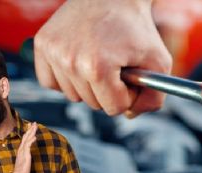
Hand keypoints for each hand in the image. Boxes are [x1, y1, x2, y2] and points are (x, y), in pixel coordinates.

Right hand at [13, 122, 37, 172]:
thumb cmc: (21, 169)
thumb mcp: (24, 160)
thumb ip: (26, 154)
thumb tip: (29, 150)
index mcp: (21, 150)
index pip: (24, 138)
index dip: (28, 132)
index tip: (31, 126)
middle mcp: (21, 150)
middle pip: (25, 137)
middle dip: (30, 129)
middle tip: (34, 123)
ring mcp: (23, 152)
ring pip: (27, 140)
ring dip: (31, 133)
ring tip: (35, 126)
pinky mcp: (25, 156)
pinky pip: (28, 147)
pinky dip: (31, 141)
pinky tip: (34, 137)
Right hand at [34, 0, 171, 116]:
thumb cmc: (136, 27)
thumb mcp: (158, 62)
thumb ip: (153, 98)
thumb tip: (130, 116)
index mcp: (97, 67)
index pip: (114, 108)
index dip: (128, 94)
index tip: (130, 74)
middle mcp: (70, 60)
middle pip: (93, 104)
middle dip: (109, 89)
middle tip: (116, 63)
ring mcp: (53, 52)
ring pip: (73, 96)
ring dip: (88, 85)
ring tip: (98, 58)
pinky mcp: (42, 45)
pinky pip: (50, 83)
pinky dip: (65, 78)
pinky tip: (78, 60)